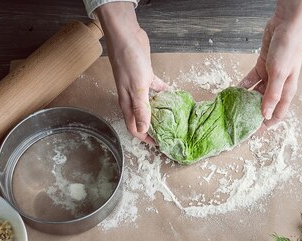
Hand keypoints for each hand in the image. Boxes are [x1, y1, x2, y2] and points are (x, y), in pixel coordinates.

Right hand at [97, 2, 166, 142]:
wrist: (126, 35)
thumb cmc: (129, 61)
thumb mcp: (137, 88)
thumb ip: (141, 109)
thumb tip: (143, 131)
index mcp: (127, 103)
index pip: (134, 127)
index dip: (146, 138)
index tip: (160, 144)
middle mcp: (132, 98)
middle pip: (142, 119)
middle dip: (154, 128)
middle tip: (170, 134)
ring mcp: (139, 87)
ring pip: (149, 105)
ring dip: (160, 112)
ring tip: (174, 118)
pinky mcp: (146, 75)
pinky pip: (155, 88)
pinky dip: (163, 92)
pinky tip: (173, 95)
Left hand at [240, 0, 301, 126]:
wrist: (287, 24)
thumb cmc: (288, 48)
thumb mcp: (279, 73)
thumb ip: (272, 94)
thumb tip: (266, 115)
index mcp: (287, 90)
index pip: (277, 114)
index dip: (266, 125)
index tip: (252, 133)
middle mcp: (279, 86)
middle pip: (265, 105)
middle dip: (252, 114)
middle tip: (238, 122)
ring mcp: (270, 76)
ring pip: (256, 93)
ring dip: (246, 100)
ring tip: (233, 108)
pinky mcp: (262, 66)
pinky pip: (251, 80)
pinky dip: (243, 86)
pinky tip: (233, 91)